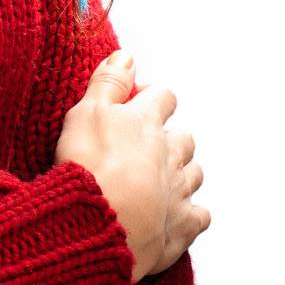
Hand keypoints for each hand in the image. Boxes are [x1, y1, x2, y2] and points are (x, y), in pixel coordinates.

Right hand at [53, 49, 211, 283]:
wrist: (94, 226)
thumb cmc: (86, 166)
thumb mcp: (86, 112)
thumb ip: (108, 82)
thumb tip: (126, 56)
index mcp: (146, 122)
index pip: (163, 97)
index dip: (153, 98)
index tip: (138, 103)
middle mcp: (169, 154)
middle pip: (183, 139)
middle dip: (170, 139)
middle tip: (146, 147)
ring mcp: (179, 191)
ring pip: (194, 175)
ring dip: (182, 174)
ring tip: (160, 180)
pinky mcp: (181, 227)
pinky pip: (199, 216)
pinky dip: (191, 214)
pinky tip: (176, 216)